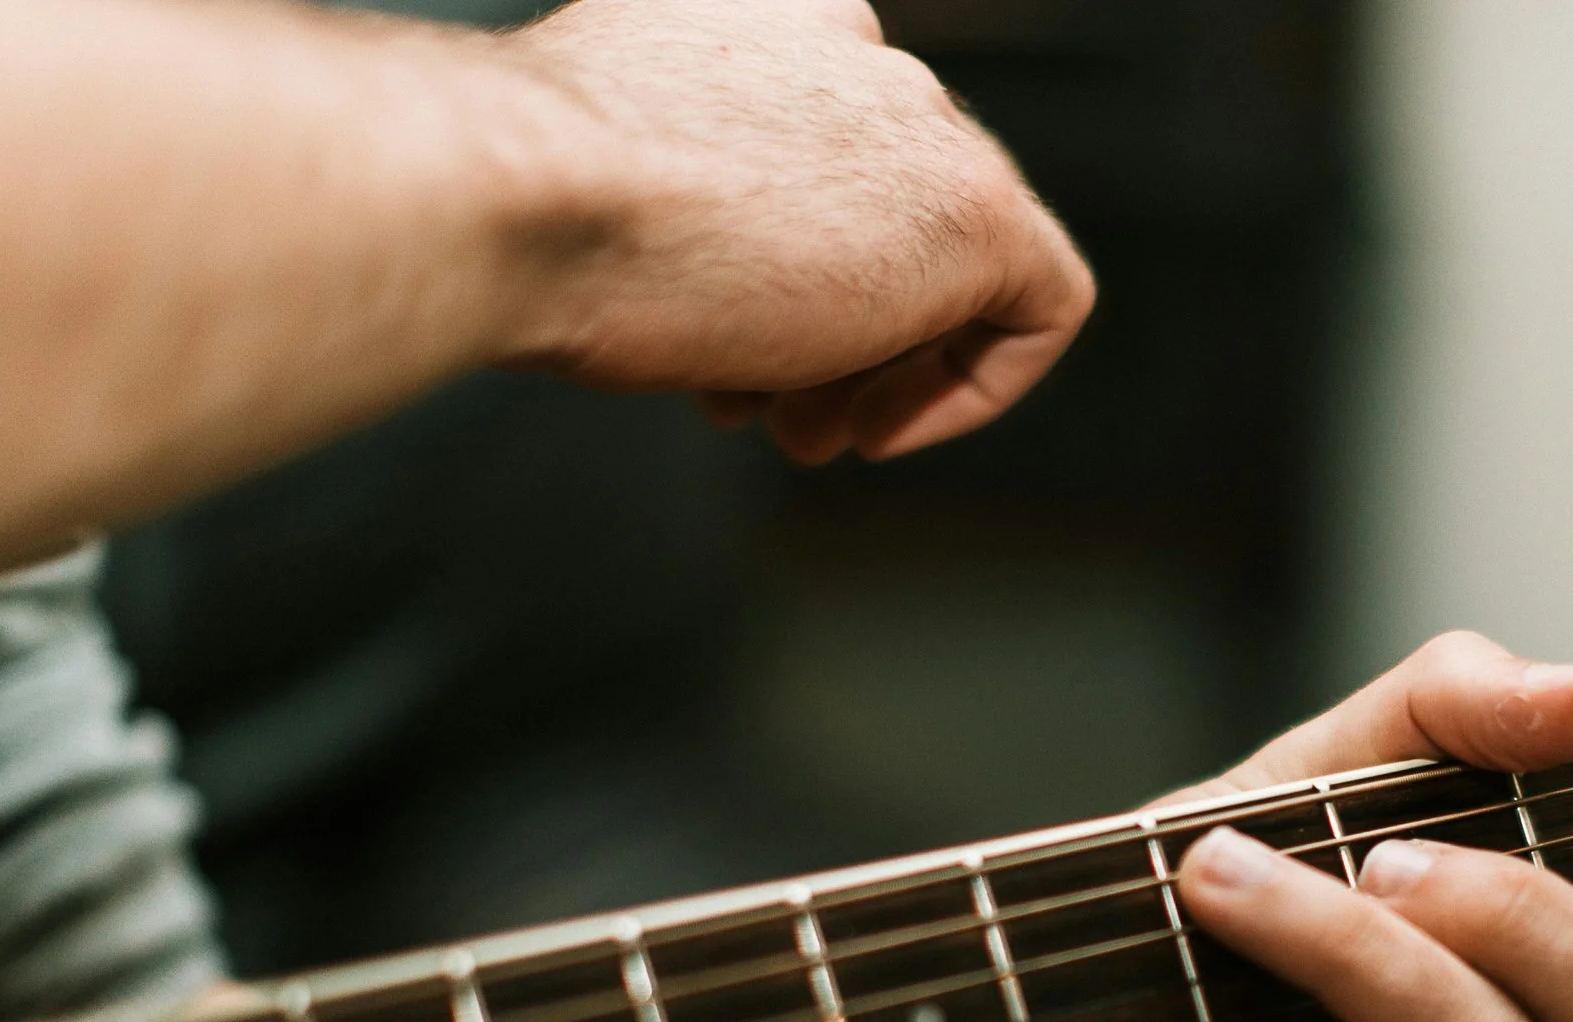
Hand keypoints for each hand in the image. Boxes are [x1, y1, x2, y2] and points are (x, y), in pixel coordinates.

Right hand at [509, 0, 1093, 462]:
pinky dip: (979, 384)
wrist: (528, 200)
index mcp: (765, 16)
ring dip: (877, 370)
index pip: (819, 150)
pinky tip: (882, 430)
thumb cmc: (538, 204)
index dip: (788, 264)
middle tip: (774, 412)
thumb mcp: (610, 176)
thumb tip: (725, 280)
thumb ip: (691, 194)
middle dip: (831, 329)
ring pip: (948, 266)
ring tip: (801, 430)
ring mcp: (922, 120)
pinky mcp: (979, 207)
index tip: (740, 342)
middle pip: (882, 214)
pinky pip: (1043, 303)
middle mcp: (852, 42)